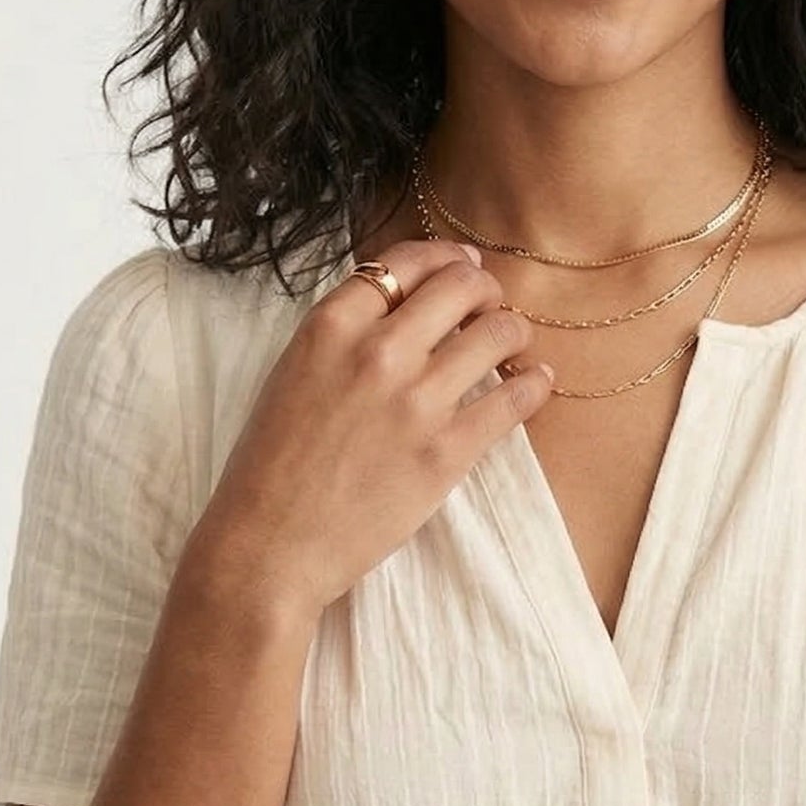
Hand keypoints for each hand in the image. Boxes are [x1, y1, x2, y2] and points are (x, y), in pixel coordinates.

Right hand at [186, 238, 552, 621]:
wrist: (268, 546)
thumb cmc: (269, 467)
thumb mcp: (292, 374)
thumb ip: (343, 334)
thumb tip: (401, 305)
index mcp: (330, 327)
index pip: (406, 261)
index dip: (445, 259)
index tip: (463, 267)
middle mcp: (377, 352)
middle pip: (460, 286)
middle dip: (486, 290)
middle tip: (491, 308)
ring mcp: (416, 402)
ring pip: (497, 334)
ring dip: (514, 332)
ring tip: (515, 347)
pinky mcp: (446, 452)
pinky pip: (513, 399)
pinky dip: (533, 384)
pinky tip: (536, 382)